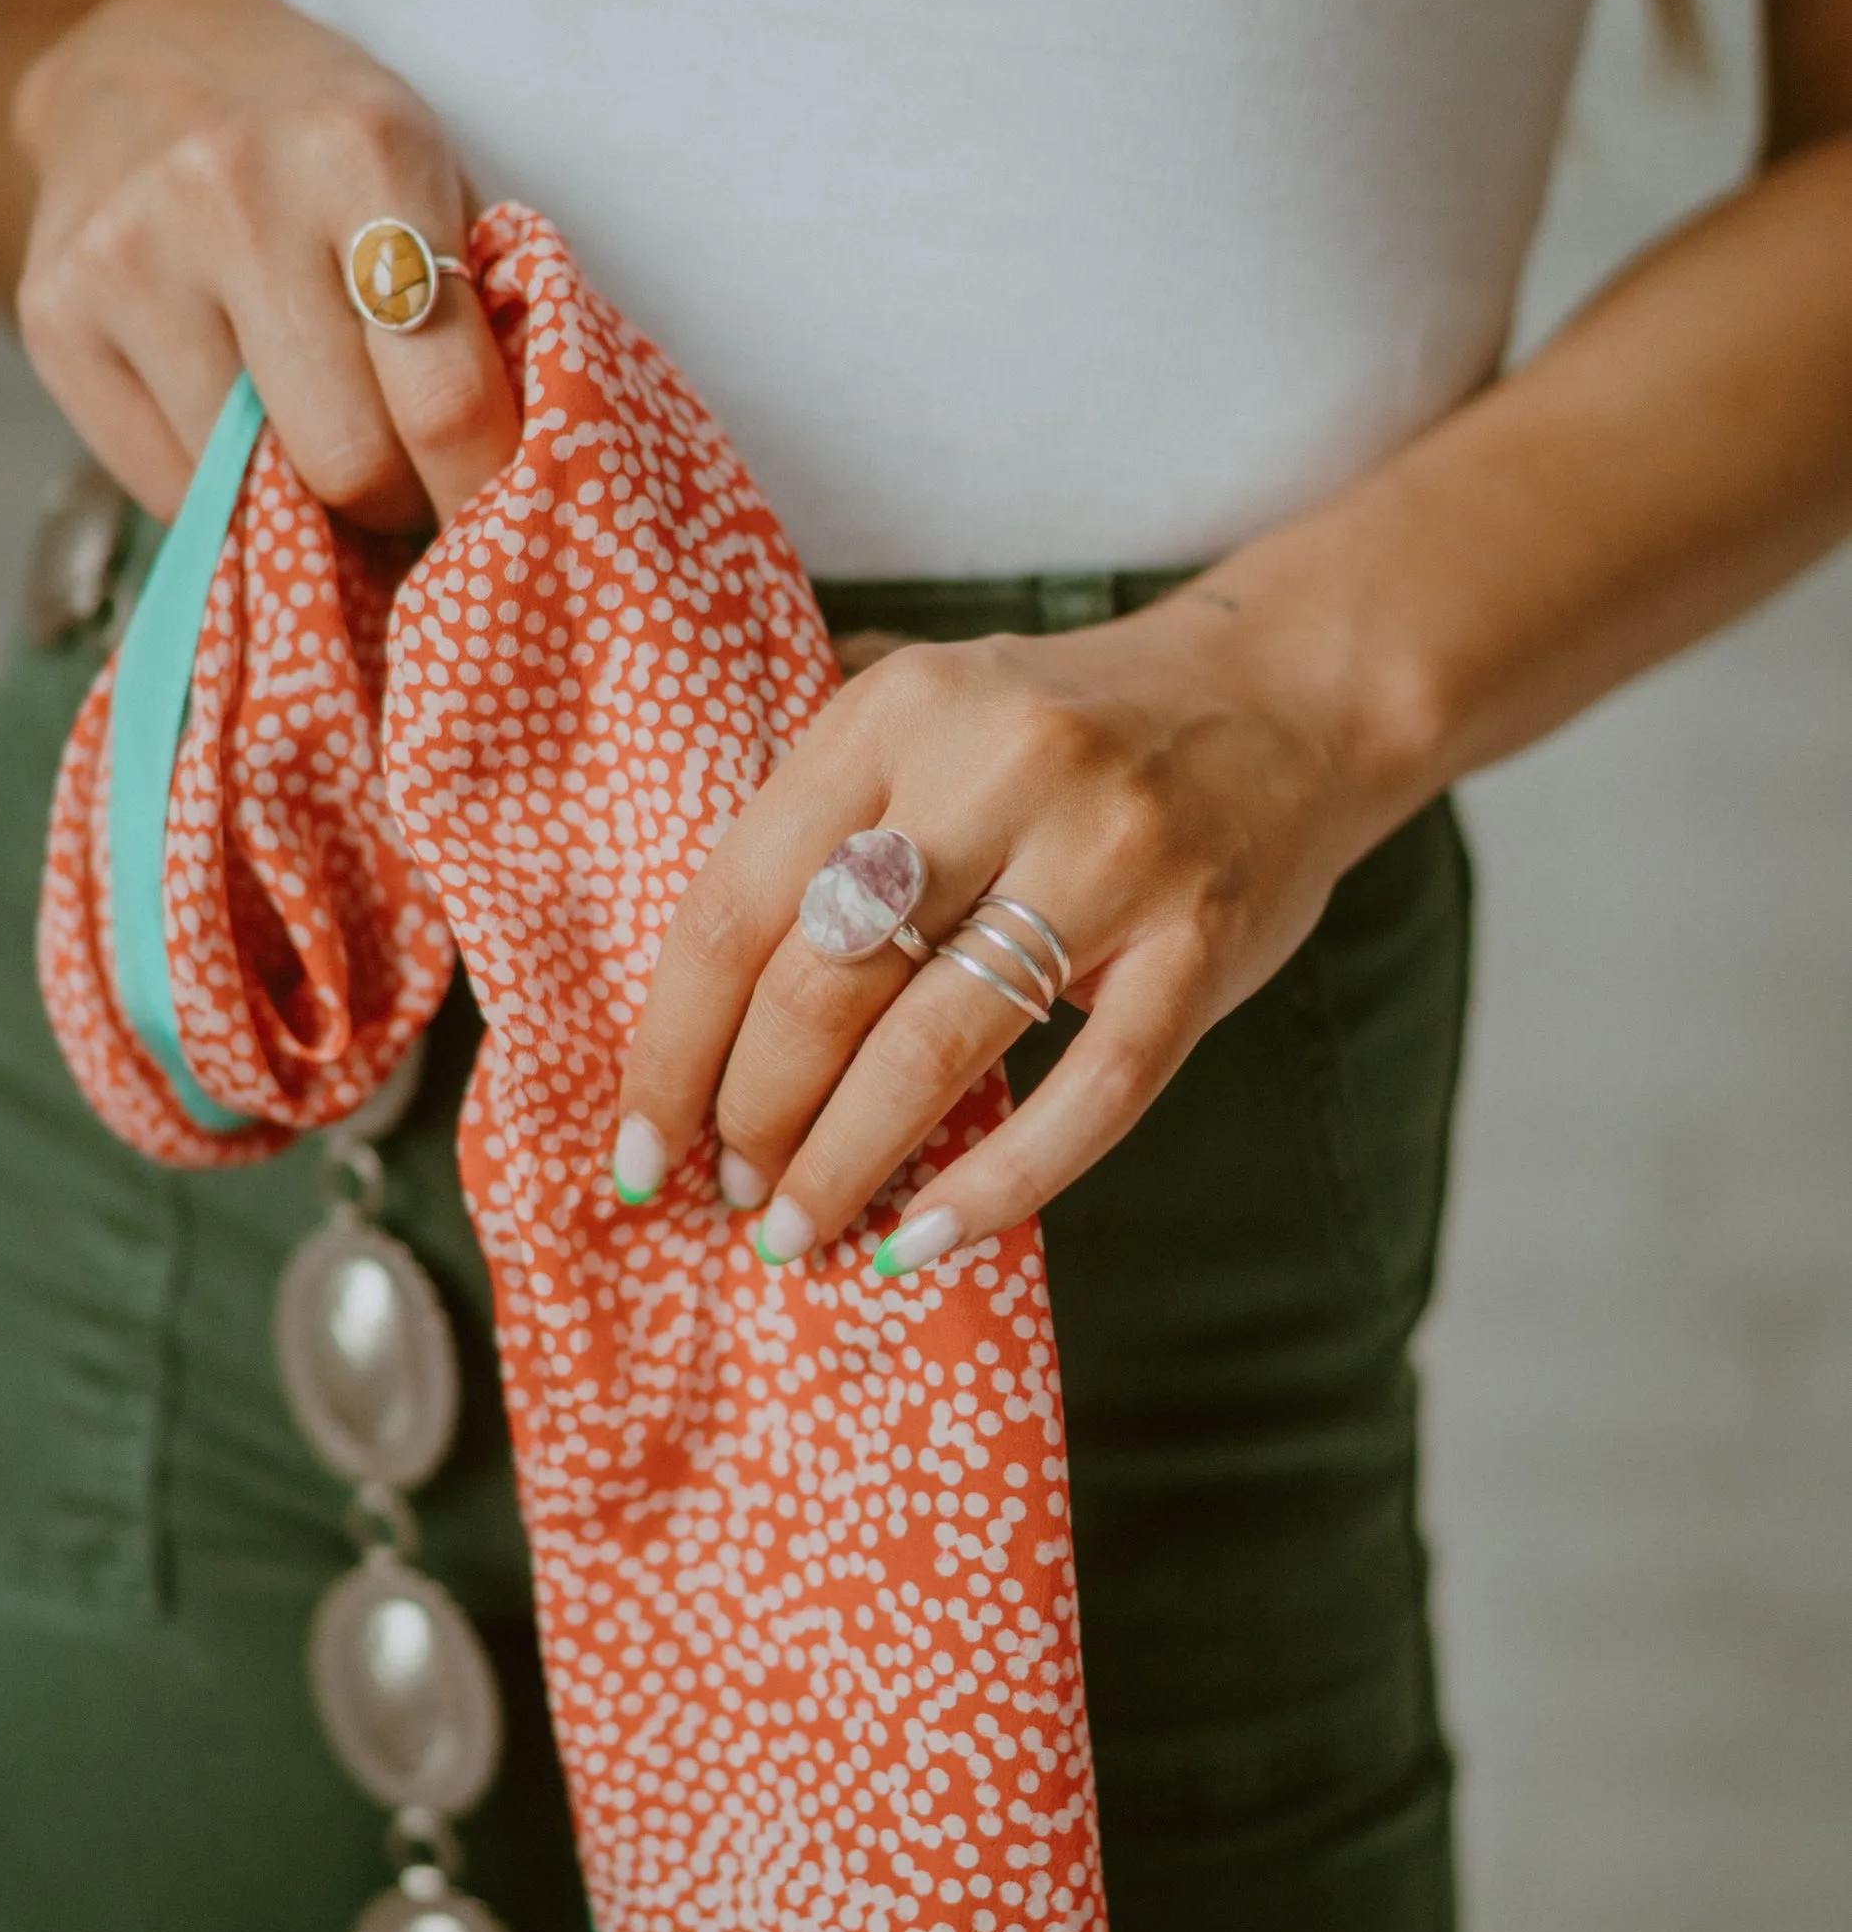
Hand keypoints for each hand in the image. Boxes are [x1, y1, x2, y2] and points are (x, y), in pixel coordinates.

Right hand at [11, 0, 519, 529]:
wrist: (137, 56)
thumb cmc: (314, 137)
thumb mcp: (422, 173)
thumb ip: (475, 313)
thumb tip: (515, 484)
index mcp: (359, 151)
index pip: (445, 398)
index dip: (480, 492)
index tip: (495, 521)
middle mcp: (235, 195)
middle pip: (349, 462)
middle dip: (393, 502)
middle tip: (405, 488)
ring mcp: (131, 256)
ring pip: (251, 485)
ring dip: (303, 503)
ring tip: (319, 453)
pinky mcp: (54, 314)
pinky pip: (168, 485)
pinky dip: (220, 490)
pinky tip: (237, 432)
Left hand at [612, 599, 1396, 1270]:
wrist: (1293, 692)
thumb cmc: (1072, 731)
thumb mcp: (930, 712)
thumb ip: (821, 815)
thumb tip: (684, 1006)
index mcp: (898, 710)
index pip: (737, 904)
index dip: (672, 1046)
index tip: (637, 1148)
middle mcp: (997, 768)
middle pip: (823, 986)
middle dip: (753, 1118)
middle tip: (732, 1193)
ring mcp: (1110, 857)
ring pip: (935, 1050)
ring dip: (846, 1165)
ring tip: (798, 1231)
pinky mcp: (1198, 944)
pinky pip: (1086, 1096)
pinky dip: (997, 1188)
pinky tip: (926, 1240)